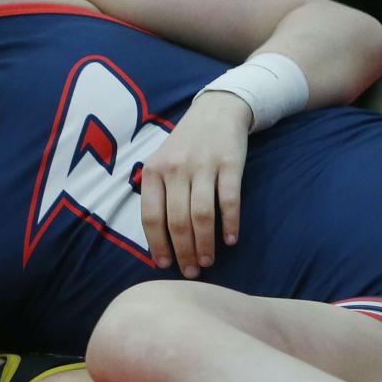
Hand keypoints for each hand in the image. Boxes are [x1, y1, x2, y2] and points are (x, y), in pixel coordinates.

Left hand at [140, 91, 250, 277]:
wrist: (217, 110)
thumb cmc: (185, 146)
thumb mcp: (160, 163)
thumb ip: (156, 195)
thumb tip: (156, 240)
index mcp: (153, 172)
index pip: (151, 217)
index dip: (157, 244)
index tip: (164, 265)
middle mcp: (175, 169)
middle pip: (177, 221)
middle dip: (183, 251)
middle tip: (190, 272)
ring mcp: (203, 165)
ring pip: (202, 215)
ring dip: (205, 244)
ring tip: (208, 262)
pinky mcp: (230, 163)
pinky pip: (229, 200)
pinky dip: (230, 223)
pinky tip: (231, 240)